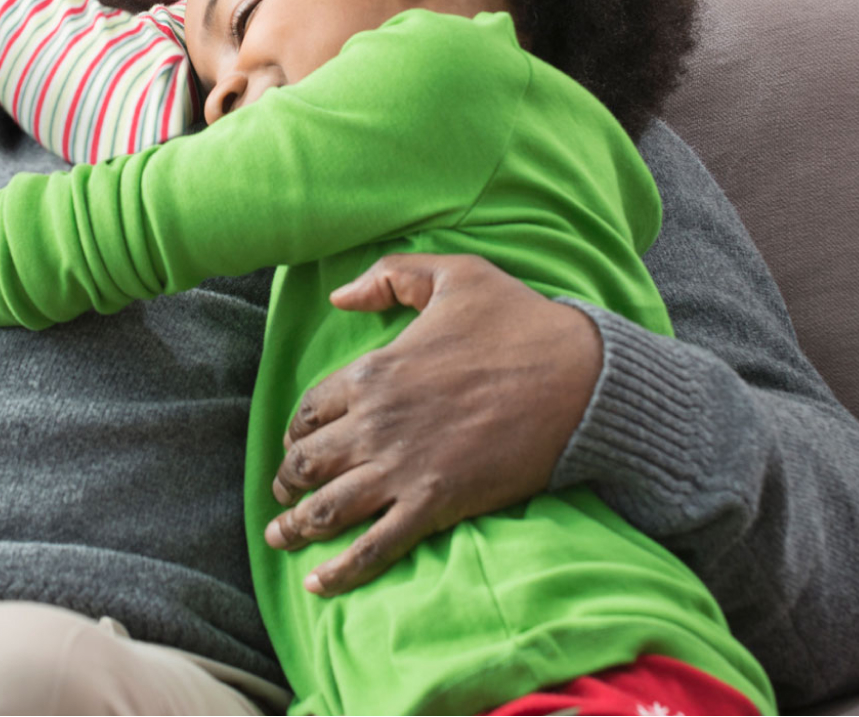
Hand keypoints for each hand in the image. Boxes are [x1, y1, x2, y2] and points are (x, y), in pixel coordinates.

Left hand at [265, 253, 603, 594]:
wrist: (579, 378)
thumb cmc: (520, 322)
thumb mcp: (455, 274)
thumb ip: (391, 275)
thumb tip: (339, 296)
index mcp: (373, 371)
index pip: (311, 410)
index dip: (296, 431)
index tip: (296, 444)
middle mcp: (375, 424)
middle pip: (307, 463)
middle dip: (285, 482)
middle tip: (282, 495)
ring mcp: (401, 468)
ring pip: (327, 508)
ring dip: (295, 527)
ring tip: (279, 539)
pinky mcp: (434, 503)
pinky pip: (373, 546)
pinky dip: (339, 571)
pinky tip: (317, 584)